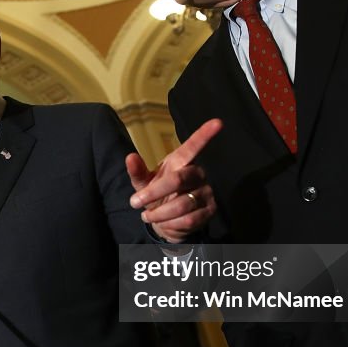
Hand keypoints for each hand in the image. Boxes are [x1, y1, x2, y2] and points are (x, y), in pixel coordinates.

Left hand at [128, 119, 221, 242]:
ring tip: (147, 216)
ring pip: (182, 204)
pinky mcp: (210, 210)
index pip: (193, 146)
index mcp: (181, 161)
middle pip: (178, 179)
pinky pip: (189, 220)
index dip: (205, 135)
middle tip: (135, 202)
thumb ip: (137, 171)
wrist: (166, 220)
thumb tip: (130, 157)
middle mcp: (197, 173)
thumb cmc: (156, 194)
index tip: (218, 122)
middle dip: (153, 193)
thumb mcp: (143, 183)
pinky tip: (164, 223)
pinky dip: (171, 224)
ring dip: (159, 213)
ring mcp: (206, 192)